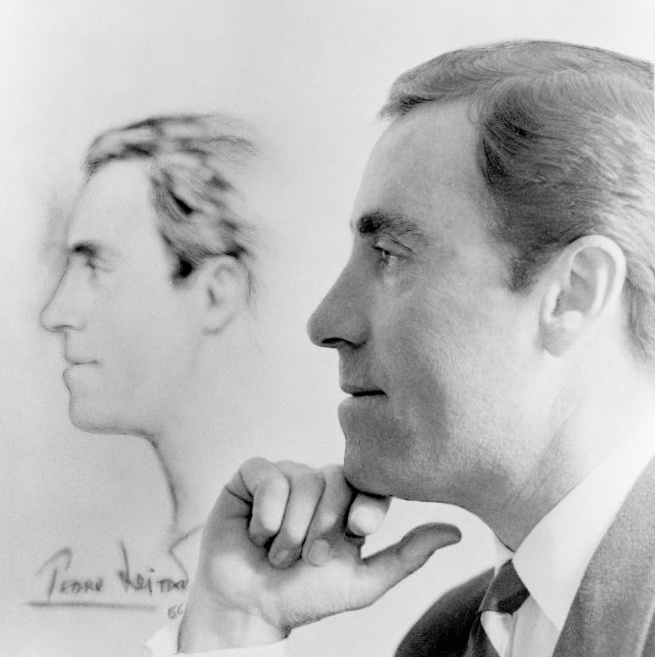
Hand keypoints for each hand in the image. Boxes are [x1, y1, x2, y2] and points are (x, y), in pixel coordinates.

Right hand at [179, 458, 460, 650]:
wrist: (251, 606)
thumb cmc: (305, 595)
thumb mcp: (362, 582)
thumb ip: (407, 556)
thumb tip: (456, 531)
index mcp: (348, 503)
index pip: (368, 483)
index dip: (362, 505)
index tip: (356, 531)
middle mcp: (319, 484)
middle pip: (334, 479)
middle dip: (321, 527)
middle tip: (308, 558)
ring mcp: (287, 476)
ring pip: (301, 480)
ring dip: (290, 529)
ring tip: (279, 553)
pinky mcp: (254, 476)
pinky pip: (268, 475)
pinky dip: (266, 512)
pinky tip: (259, 533)